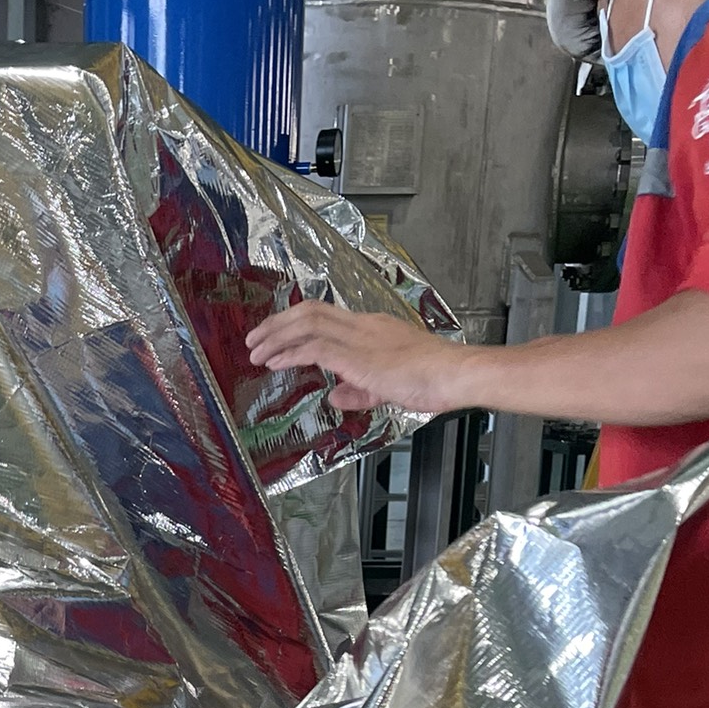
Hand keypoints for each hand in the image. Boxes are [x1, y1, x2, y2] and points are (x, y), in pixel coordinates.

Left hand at [244, 304, 472, 415]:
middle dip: (277, 323)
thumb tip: (334, 396)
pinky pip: (315, 347)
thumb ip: (358, 391)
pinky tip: (275, 362)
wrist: (453, 374)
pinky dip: (290, 353)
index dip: (297, 322)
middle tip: (254, 338)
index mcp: (372, 328)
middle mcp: (362, 326)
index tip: (277, 334)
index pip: (326, 315)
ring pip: (307, 324)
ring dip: (276, 336)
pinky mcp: (358, 356)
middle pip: (310, 311)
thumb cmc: (433, 379)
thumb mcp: (387, 388)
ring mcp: (359, 338)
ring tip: (256, 351)